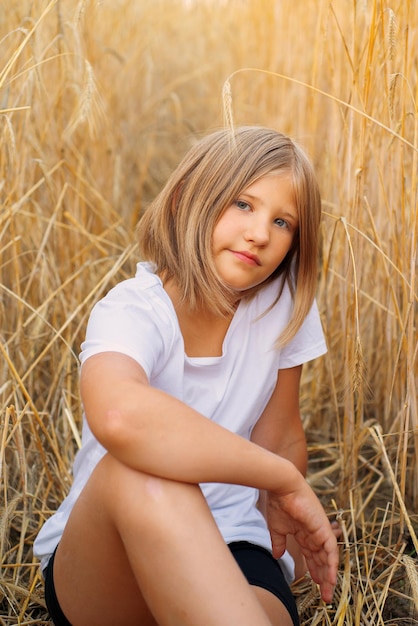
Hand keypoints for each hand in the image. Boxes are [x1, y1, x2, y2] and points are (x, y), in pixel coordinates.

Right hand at [266, 479, 338, 602]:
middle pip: (322, 561)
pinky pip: (331, 551)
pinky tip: (330, 579)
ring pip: (328, 559)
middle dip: (323, 579)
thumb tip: (277, 556)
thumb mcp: (277, 528)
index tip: (315, 585)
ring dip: (328, 576)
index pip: (312, 556)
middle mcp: (315, 534)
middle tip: (325, 597)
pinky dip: (332, 565)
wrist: (283, 487)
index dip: (314, 571)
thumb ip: (278, 542)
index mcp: (304, 533)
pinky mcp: (324, 530)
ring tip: (328, 593)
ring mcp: (320, 532)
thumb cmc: (279, 503)